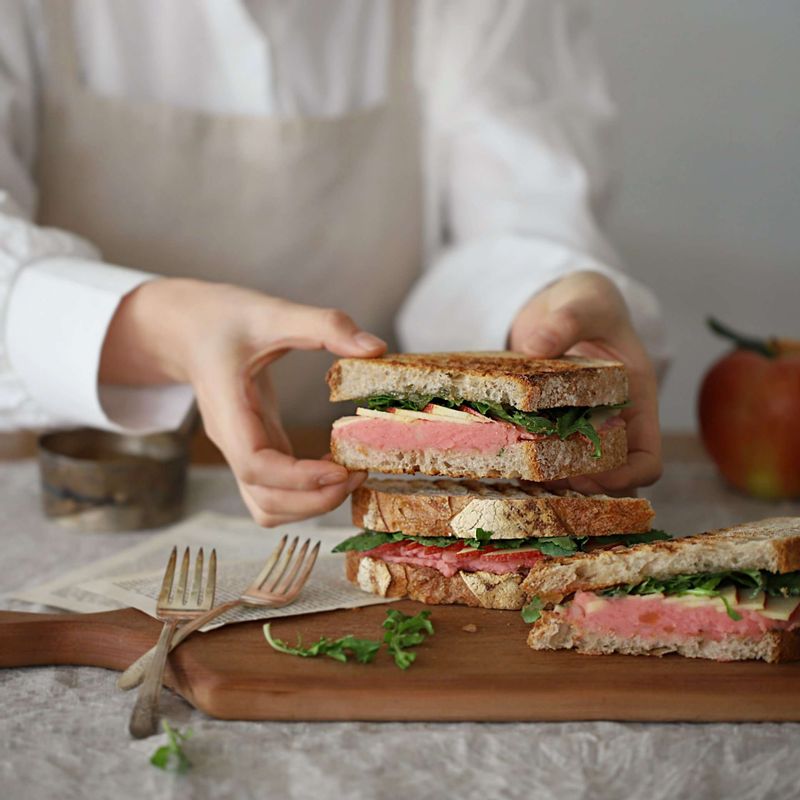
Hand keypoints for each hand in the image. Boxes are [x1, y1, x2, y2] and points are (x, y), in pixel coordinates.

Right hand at [100, 279, 384, 524]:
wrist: (188, 328)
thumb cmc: (224, 319)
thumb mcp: (273, 311)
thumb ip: (324, 325)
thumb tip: (375, 348)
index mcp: (229, 411)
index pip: (256, 466)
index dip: (300, 478)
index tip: (341, 469)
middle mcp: (232, 441)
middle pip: (265, 500)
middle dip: (315, 498)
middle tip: (358, 473)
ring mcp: (242, 451)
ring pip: (269, 507)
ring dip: (311, 505)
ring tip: (349, 475)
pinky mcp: (256, 451)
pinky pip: (276, 493)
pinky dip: (305, 496)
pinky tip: (335, 469)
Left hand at [509, 271, 660, 492]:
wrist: (559, 303)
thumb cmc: (587, 302)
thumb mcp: (585, 301)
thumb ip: (570, 320)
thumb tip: (538, 345)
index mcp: (635, 401)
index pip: (646, 459)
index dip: (625, 476)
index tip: (589, 473)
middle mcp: (609, 422)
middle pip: (606, 477)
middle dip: (580, 483)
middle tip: (545, 478)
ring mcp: (576, 427)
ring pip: (572, 472)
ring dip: (550, 479)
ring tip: (520, 472)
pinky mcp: (544, 425)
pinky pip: (539, 455)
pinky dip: (526, 462)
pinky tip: (502, 458)